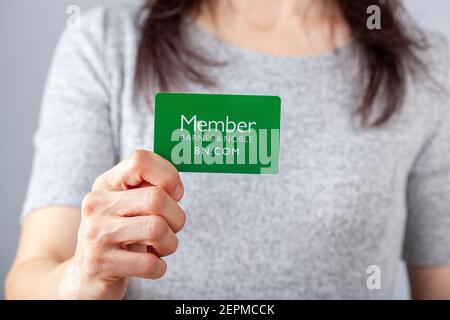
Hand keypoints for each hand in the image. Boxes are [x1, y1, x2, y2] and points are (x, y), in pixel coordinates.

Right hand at [58, 150, 184, 298]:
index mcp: (106, 184)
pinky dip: (159, 267)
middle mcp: (96, 205)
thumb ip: (150, 188)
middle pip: (157, 198)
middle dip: (177, 217)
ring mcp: (95, 234)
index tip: (176, 193)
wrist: (85, 276)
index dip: (168, 175)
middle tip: (172, 228)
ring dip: (170, 243)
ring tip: (160, 248)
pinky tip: (150, 265)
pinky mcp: (99, 264)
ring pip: (157, 229)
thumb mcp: (128, 206)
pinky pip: (150, 264)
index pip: (140, 160)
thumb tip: (175, 185)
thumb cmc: (119, 235)